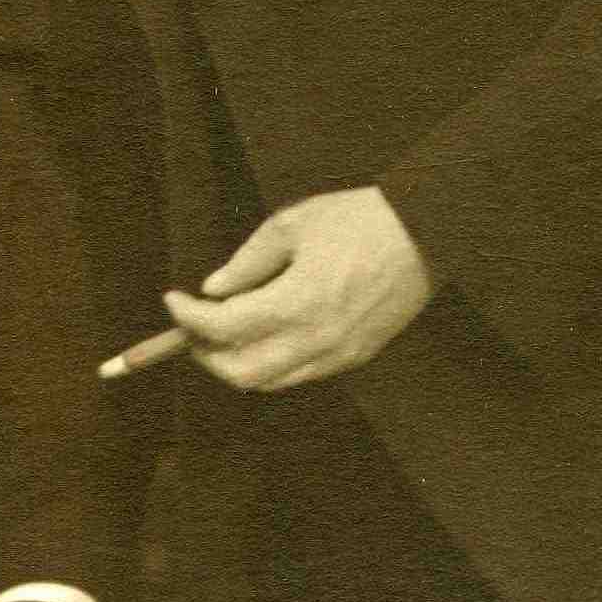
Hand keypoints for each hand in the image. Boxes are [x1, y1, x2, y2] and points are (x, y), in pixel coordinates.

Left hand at [139, 187, 434, 392]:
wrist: (427, 232)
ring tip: (223, 335)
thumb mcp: (292, 224)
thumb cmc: (359, 219)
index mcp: (296, 303)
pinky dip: (271, 364)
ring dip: (237, 365)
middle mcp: (315, 340)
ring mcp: (338, 355)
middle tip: (192, 328)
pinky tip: (264, 337)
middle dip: (207, 355)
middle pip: (240, 372)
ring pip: (270, 382)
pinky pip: (299, 375)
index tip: (174, 300)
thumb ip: (248, 261)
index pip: (223, 327)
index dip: (189, 317)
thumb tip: (215, 289)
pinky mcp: (356, 357)